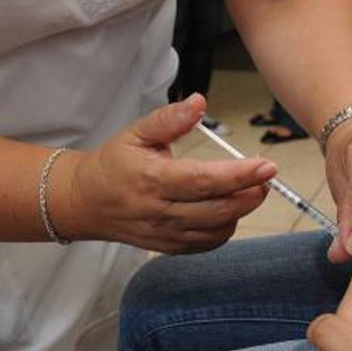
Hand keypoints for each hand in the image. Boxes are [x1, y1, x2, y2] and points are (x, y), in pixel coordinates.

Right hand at [54, 94, 274, 253]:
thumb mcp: (136, 133)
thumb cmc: (114, 164)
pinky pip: (208, 243)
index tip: (266, 166)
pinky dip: (226, 226)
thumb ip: (169, 119)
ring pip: (217, 229)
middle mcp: (159, 211)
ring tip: (250, 189)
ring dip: (241, 210)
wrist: (85, 202)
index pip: (203, 180)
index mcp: (151, 179)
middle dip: (251, 194)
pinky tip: (228, 208)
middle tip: (266, 176)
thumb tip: (199, 102)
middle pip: (218, 209)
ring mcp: (165, 234)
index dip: (239, 175)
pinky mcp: (169, 247)